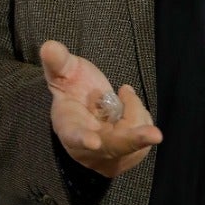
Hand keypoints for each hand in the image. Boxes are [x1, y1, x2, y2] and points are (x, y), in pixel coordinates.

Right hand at [41, 39, 161, 177]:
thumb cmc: (73, 87)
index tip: (93, 142)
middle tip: (155, 134)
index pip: (74, 135)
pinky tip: (126, 112)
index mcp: (68, 127)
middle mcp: (87, 149)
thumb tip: (49, 46)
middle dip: (133, 139)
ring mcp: (107, 157)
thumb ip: (58, 61)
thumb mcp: (64, 71)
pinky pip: (143, 138)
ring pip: (134, 134)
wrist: (86, 106)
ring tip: (120, 95)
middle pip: (113, 146)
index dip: (83, 139)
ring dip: (135, 110)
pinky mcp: (124, 159)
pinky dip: (140, 118)